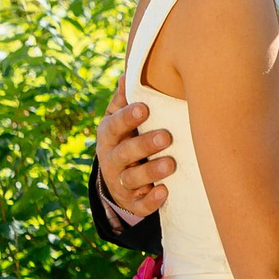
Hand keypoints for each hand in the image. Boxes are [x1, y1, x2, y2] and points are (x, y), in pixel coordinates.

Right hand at [97, 98, 174, 221]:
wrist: (116, 177)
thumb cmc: (125, 137)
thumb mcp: (119, 119)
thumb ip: (124, 99)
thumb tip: (128, 74)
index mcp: (109, 135)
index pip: (115, 125)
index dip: (127, 118)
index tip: (144, 108)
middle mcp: (111, 159)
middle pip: (125, 153)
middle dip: (144, 145)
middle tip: (165, 137)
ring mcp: (120, 183)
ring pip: (133, 179)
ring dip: (151, 172)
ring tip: (170, 164)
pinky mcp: (132, 202)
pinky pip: (140, 205)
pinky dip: (151, 201)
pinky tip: (164, 192)